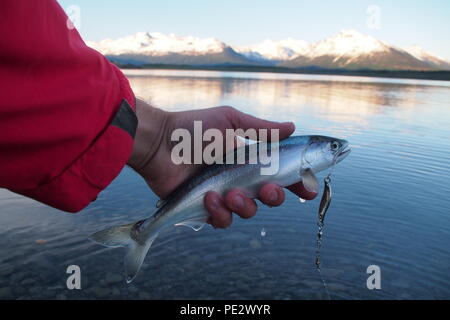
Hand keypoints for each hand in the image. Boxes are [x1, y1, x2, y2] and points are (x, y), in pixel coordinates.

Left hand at [128, 99, 316, 227]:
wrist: (160, 143)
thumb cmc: (193, 128)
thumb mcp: (230, 121)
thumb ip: (262, 129)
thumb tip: (293, 127)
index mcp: (250, 159)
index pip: (281, 174)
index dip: (298, 183)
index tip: (308, 188)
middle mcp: (240, 179)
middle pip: (270, 198)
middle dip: (274, 197)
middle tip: (266, 190)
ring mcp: (224, 195)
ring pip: (249, 212)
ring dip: (244, 206)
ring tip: (229, 193)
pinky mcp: (206, 208)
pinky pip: (223, 221)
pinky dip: (220, 213)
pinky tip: (210, 197)